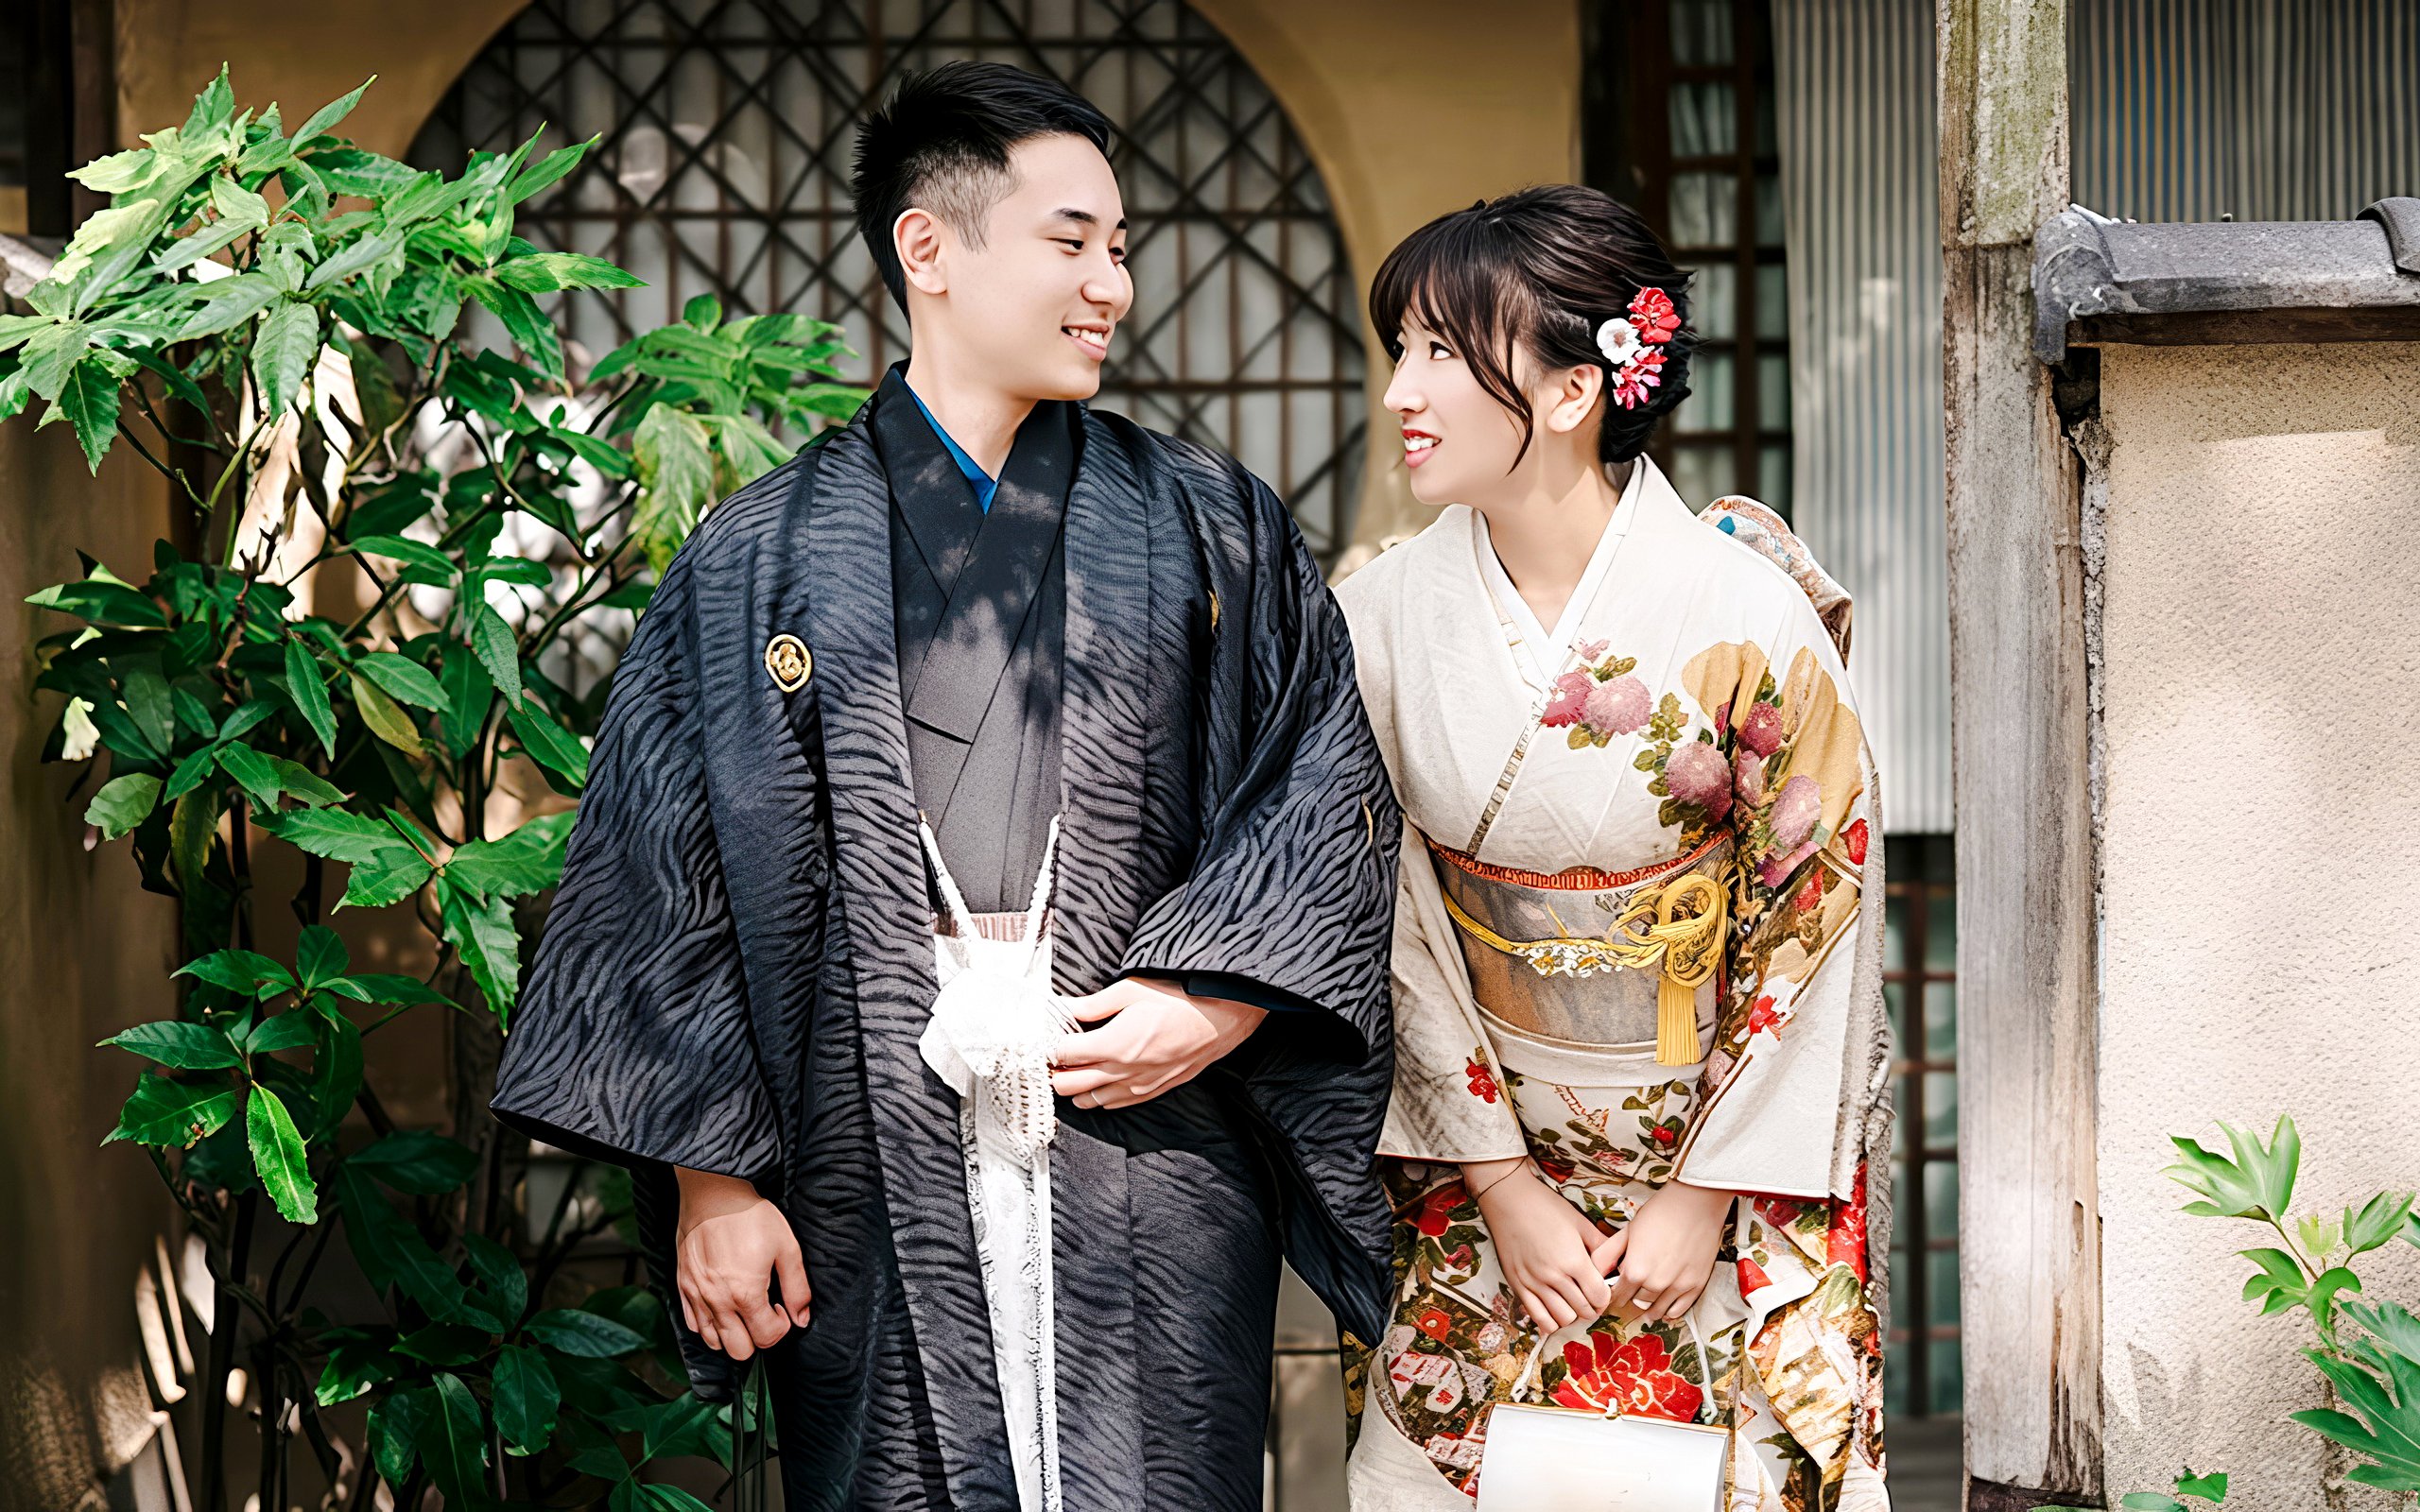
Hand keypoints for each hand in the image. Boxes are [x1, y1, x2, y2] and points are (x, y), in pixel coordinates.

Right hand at [672, 1168, 809, 1359]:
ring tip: (742, 1311)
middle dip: (757, 1338)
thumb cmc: (751, 1217)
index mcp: (746, 1294)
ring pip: (712, 1342)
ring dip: (731, 1334)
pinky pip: (692, 1323)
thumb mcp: (787, 1247)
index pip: (767, 1337)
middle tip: (763, 1312)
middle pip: (738, 1350)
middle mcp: (717, 1301)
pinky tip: (721, 1305)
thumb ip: (798, 1288)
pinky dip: (708, 1324)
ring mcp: (696, 1296)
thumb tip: (802, 1319)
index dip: (781, 1326)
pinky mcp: (683, 1286)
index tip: (781, 1307)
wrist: (713, 1193)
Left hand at [1048, 977, 1266, 1109]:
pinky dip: (1098, 1096)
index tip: (1044, 1037)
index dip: (1047, 1047)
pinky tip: (1097, 1080)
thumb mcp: (1132, 990)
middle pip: (1068, 1085)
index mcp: (1113, 1044)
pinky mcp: (1152, 1091)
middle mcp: (1122, 1072)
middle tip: (1050, 1055)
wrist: (1223, 1018)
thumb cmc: (1181, 999)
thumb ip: (1093, 1004)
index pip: (1062, 1055)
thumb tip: (1063, 1006)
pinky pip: (1114, 1104)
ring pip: (1088, 1101)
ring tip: (1071, 1068)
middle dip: (1052, 1072)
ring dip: (1074, 1087)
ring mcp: (1137, 1086)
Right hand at [1467, 1158, 1623, 1331]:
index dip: (1605, 1299)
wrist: (1509, 1200)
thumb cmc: (1546, 1207)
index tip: (1603, 1293)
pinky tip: (1554, 1311)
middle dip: (1591, 1308)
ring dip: (1572, 1315)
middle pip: (1583, 1310)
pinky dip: (1550, 1321)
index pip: (1599, 1297)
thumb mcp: (1580, 1222)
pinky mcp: (1518, 1285)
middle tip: (1590, 1299)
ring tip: (1572, 1303)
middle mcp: (1554, 1275)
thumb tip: (1617, 1264)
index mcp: (1573, 1259)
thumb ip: (1601, 1246)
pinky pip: (1537, 1318)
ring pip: (1562, 1319)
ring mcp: (1534, 1283)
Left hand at [1598, 1180, 1733, 1321]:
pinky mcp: (1696, 1286)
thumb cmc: (1659, 1213)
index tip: (1613, 1292)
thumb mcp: (1627, 1232)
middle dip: (1630, 1298)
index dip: (1612, 1294)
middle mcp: (1655, 1284)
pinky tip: (1665, 1306)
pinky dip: (1670, 1311)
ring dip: (1648, 1307)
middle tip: (1630, 1291)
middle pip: (1636, 1303)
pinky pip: (1679, 1310)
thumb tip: (1593, 1272)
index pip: (1617, 1296)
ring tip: (1645, 1301)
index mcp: (1635, 1271)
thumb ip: (1608, 1255)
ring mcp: (1677, 1287)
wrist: (1696, 1204)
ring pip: (1657, 1310)